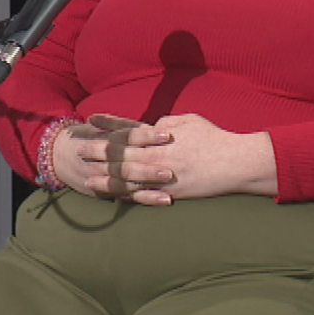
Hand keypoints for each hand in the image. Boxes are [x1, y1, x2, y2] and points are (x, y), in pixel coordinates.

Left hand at [60, 113, 276, 204]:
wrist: (235, 163)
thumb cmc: (216, 139)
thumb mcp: (191, 121)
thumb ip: (169, 121)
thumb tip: (153, 126)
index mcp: (161, 135)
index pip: (129, 127)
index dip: (109, 123)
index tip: (91, 119)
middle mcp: (157, 155)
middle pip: (121, 152)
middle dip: (98, 150)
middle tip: (78, 149)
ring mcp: (162, 174)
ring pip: (127, 175)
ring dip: (105, 176)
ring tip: (87, 177)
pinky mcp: (170, 192)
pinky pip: (142, 194)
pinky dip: (125, 194)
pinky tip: (112, 195)